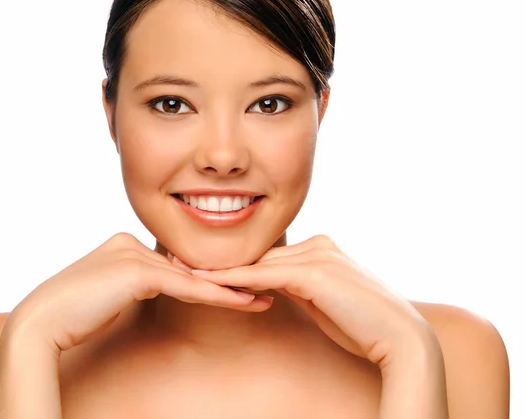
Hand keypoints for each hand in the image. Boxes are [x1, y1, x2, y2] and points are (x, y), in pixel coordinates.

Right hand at [6, 233, 272, 352]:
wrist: (40, 324)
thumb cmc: (72, 315)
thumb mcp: (111, 293)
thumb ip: (136, 282)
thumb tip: (160, 284)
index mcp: (125, 244)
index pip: (174, 262)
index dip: (205, 276)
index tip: (232, 286)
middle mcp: (131, 242)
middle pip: (187, 265)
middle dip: (223, 278)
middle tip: (259, 287)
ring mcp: (134, 253)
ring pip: (192, 274)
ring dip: (229, 288)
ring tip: (262, 297)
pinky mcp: (137, 271)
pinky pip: (185, 285)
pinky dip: (215, 296)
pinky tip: (242, 302)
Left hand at [191, 235, 433, 368]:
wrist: (401, 338)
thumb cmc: (364, 326)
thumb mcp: (325, 302)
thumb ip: (301, 288)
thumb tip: (273, 287)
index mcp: (321, 248)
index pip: (270, 255)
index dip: (238, 262)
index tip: (205, 263)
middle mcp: (318, 244)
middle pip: (260, 254)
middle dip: (222, 260)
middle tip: (181, 258)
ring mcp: (317, 255)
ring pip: (259, 262)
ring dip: (221, 269)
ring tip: (184, 268)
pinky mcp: (315, 272)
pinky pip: (265, 275)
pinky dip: (235, 279)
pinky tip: (209, 281)